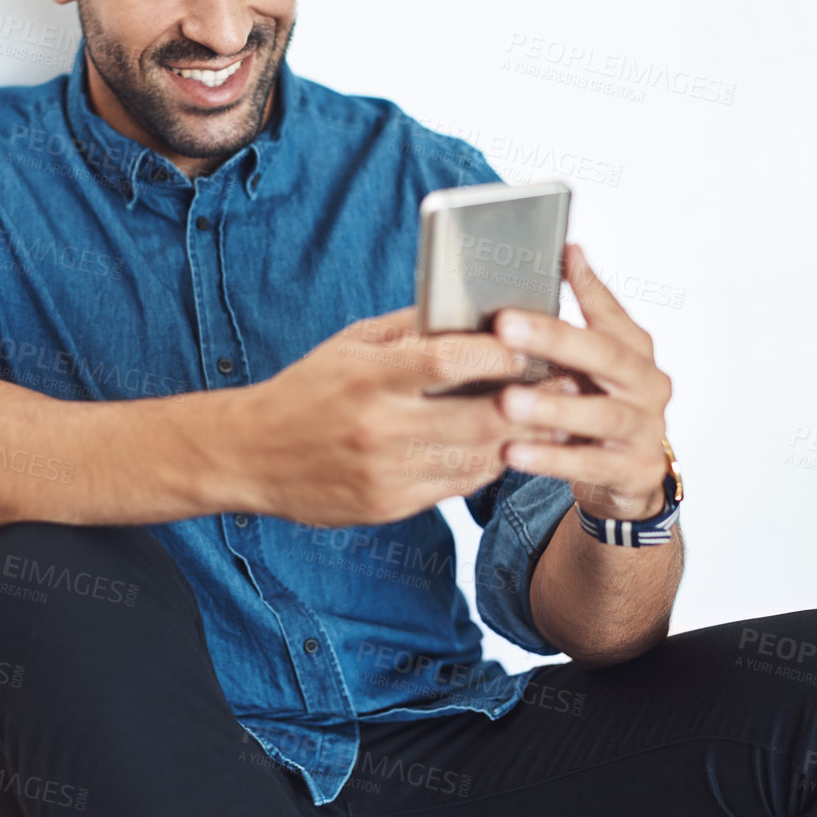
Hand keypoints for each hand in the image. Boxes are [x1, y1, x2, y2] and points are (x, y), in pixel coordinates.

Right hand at [241, 306, 573, 527]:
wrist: (250, 455)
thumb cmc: (306, 390)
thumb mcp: (351, 344)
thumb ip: (411, 328)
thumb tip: (473, 310)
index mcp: (370, 376)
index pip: (451, 359)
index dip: (501, 351)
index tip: (531, 342)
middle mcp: (380, 427)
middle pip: (481, 416)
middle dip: (532, 399)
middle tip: (566, 383)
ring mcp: (387, 472)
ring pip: (479, 457)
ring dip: (521, 437)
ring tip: (549, 415)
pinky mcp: (390, 506)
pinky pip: (457, 486)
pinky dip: (487, 464)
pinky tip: (503, 446)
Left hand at [491, 243, 673, 522]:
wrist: (628, 474)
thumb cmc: (600, 402)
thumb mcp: (592, 359)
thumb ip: (583, 312)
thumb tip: (568, 249)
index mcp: (635, 350)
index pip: (610, 311)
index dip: (586, 284)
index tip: (558, 255)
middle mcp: (647, 384)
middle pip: (604, 355)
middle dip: (554, 339)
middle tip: (505, 326)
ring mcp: (645, 428)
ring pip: (600, 414)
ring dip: (551, 406)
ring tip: (507, 401)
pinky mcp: (633, 469)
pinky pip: (588, 463)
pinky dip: (550, 457)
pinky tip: (512, 451)